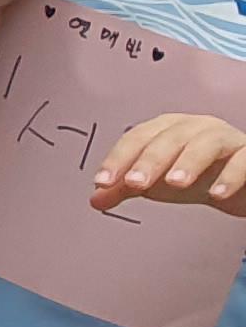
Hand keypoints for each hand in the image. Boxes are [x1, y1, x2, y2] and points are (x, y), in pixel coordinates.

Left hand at [95, 112, 245, 215]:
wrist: (243, 185)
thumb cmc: (200, 176)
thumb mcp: (160, 183)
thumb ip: (128, 187)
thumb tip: (95, 199)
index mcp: (169, 129)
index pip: (138, 138)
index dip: (119, 158)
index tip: (103, 181)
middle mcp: (198, 127)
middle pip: (170, 137)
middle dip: (150, 159)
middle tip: (135, 183)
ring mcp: (227, 138)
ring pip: (207, 142)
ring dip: (189, 161)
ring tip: (175, 183)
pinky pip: (244, 159)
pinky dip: (231, 175)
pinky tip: (216, 195)